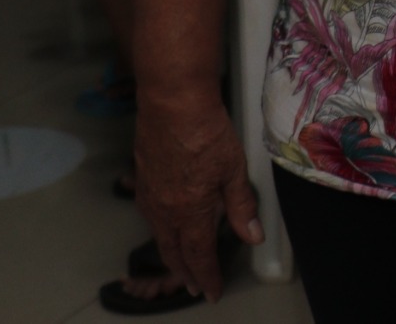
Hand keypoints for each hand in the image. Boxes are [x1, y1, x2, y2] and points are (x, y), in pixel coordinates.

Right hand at [136, 95, 262, 300]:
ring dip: (171, 253)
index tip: (212, 292)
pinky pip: (150, 214)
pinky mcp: (142, 177)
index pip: (199, 255)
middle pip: (174, 251)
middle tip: (193, 287)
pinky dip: (160, 229)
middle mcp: (165, 209)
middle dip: (185, 272)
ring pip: (159, 234)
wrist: (172, 102)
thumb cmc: (207, 132)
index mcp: (190, 212)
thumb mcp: (234, 170)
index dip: (206, 276)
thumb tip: (252, 236)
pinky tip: (165, 225)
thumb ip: (242, 206)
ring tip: (179, 263)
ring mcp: (150, 194)